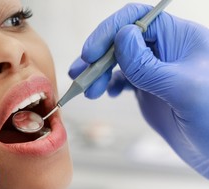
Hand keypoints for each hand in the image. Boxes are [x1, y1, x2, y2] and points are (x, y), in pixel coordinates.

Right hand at [69, 4, 208, 177]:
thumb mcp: (183, 90)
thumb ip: (149, 65)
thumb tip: (122, 36)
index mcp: (179, 39)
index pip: (138, 19)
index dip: (111, 31)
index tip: (91, 53)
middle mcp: (166, 51)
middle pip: (122, 39)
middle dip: (98, 56)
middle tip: (80, 76)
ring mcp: (156, 70)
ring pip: (119, 60)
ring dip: (98, 72)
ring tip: (87, 90)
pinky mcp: (149, 89)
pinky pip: (123, 78)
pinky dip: (109, 84)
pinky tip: (107, 94)